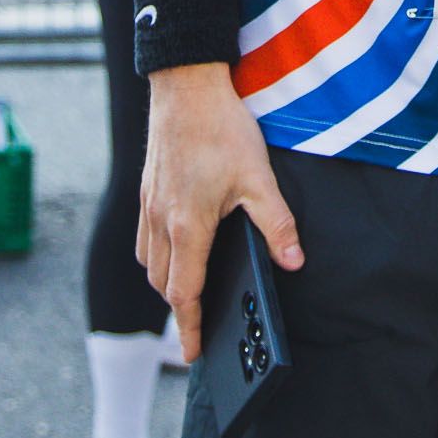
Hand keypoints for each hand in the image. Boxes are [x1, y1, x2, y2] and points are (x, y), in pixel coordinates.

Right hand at [138, 64, 303, 361]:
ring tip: (190, 291)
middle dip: (180, 308)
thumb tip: (294, 261)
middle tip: (199, 324)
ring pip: (149, 261)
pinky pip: (143, 238)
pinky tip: (176, 246)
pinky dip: (157, 255)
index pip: (184, 293)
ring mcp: (148, 205)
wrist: (185, 85)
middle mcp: (159, 220)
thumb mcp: (259, 177)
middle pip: (162, 283)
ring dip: (166, 281)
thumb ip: (276, 224)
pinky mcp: (146, 189)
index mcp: (186, 226)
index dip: (190, 328)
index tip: (193, 353)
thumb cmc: (220, 128)